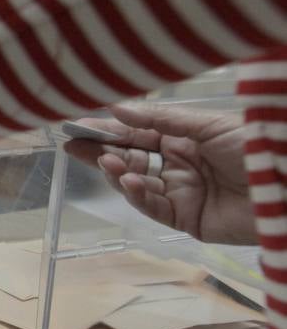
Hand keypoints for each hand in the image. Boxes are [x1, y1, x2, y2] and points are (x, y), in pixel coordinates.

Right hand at [63, 103, 255, 244]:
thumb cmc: (257, 148)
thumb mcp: (207, 125)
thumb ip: (161, 120)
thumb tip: (118, 109)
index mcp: (185, 140)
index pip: (138, 134)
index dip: (110, 130)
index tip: (80, 124)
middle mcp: (179, 166)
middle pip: (130, 158)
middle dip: (101, 152)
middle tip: (72, 145)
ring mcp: (181, 193)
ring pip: (136, 183)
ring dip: (117, 172)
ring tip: (105, 161)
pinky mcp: (186, 219)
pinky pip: (152, 206)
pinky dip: (136, 194)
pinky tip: (128, 180)